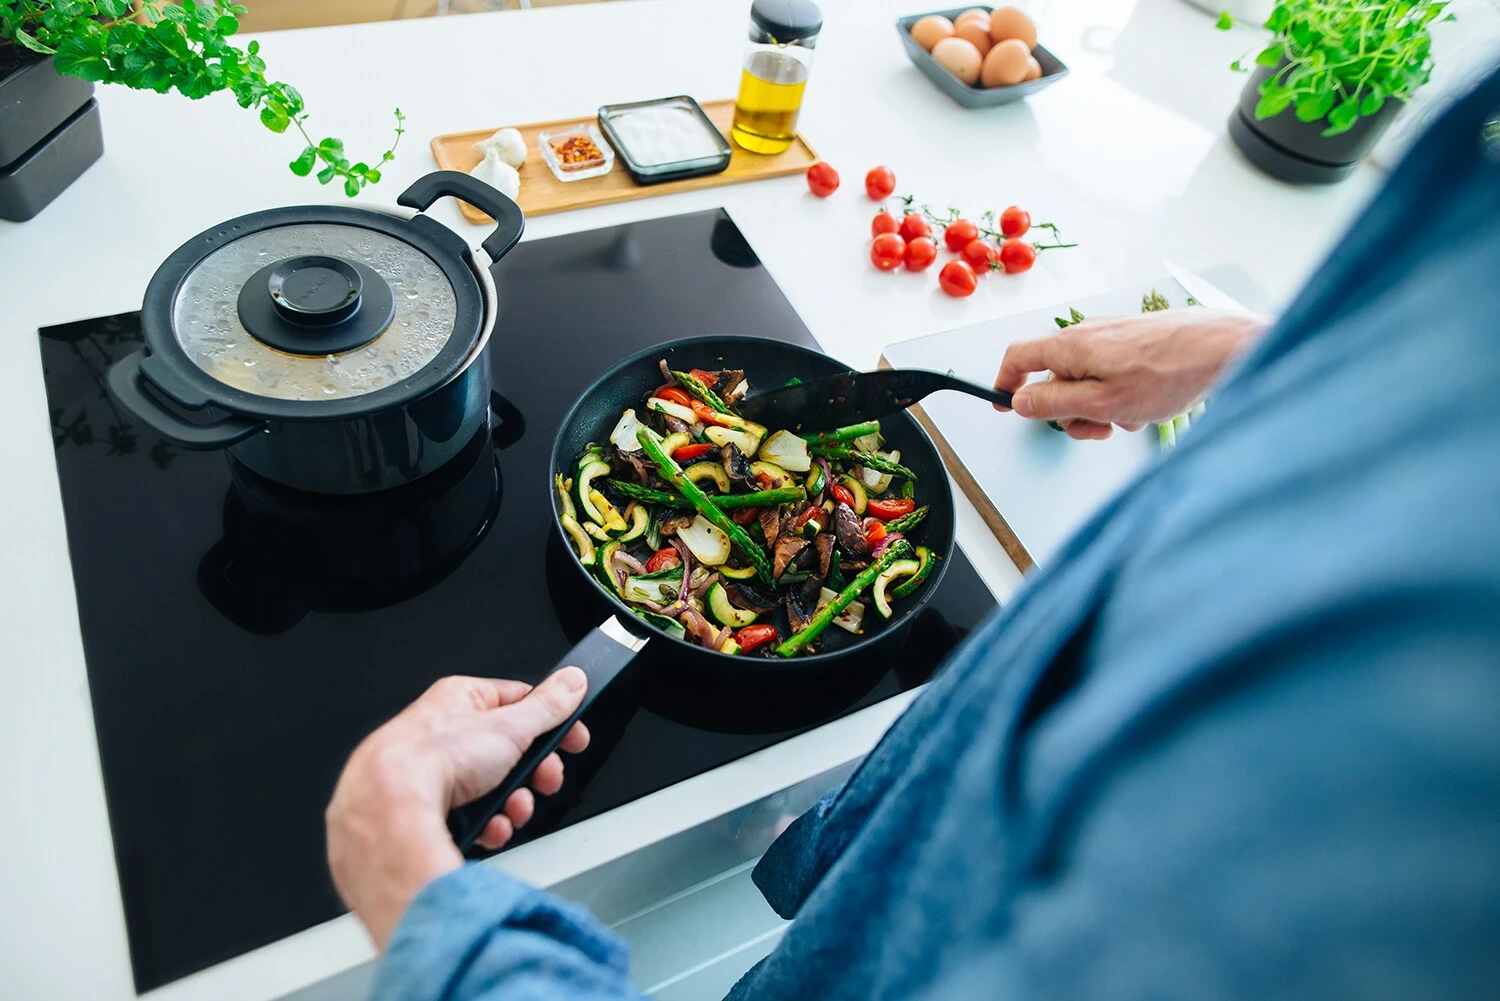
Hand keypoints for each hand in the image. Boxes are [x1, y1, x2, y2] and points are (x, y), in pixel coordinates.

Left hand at [326, 670, 590, 949]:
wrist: (387, 807)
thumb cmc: (431, 757)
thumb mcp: (509, 726)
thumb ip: (547, 706)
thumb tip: (571, 682)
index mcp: (462, 700)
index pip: (519, 703)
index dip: (551, 723)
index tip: (573, 741)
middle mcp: (445, 733)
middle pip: (509, 752)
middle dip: (534, 773)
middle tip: (546, 780)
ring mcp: (435, 773)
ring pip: (492, 788)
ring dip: (513, 803)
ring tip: (513, 810)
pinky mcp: (427, 808)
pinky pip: (470, 816)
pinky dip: (487, 824)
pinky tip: (489, 828)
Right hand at [993, 310, 1268, 439]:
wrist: (1225, 348)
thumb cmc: (1171, 372)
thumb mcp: (1102, 402)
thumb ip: (1054, 403)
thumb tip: (1021, 401)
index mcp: (1071, 345)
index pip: (1018, 356)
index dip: (1004, 381)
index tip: (1001, 403)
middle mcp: (1088, 334)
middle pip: (1055, 376)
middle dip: (1069, 410)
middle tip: (1095, 428)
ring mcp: (1113, 336)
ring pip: (1087, 379)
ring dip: (1100, 406)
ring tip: (1131, 416)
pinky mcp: (1136, 341)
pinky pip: (1112, 373)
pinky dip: (1121, 394)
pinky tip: (1148, 403)